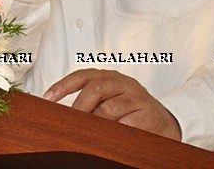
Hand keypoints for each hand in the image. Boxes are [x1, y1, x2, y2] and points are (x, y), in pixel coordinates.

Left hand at [43, 69, 181, 139]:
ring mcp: (136, 97)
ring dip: (97, 122)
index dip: (63, 86)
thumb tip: (63, 114)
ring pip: (109, 108)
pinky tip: (111, 136)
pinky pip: (126, 124)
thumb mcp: (109, 101)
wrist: (166, 122)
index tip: (48, 98)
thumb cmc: (130, 111)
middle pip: (95, 90)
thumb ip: (90, 102)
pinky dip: (115, 131)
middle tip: (71, 123)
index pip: (82, 76)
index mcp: (109, 77)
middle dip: (79, 108)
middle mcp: (123, 83)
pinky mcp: (147, 114)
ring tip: (90, 132)